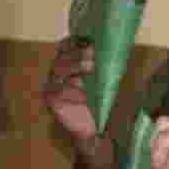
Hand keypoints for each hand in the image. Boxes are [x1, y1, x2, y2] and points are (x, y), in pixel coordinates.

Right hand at [43, 36, 115, 168]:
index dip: (75, 40)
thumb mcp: (107, 82)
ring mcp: (52, 85)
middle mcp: (57, 71)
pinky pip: (60, 90)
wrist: (96, 130)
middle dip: (78, 53)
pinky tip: (86, 93)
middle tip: (93, 53)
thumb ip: (106, 67)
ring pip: (59, 69)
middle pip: (63, 56)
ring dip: (76, 66)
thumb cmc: (102, 103)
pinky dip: (74, 91)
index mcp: (68, 63)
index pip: (66, 45)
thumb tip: (117, 48)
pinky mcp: (51, 99)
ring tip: (91, 67)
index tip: (89, 38)